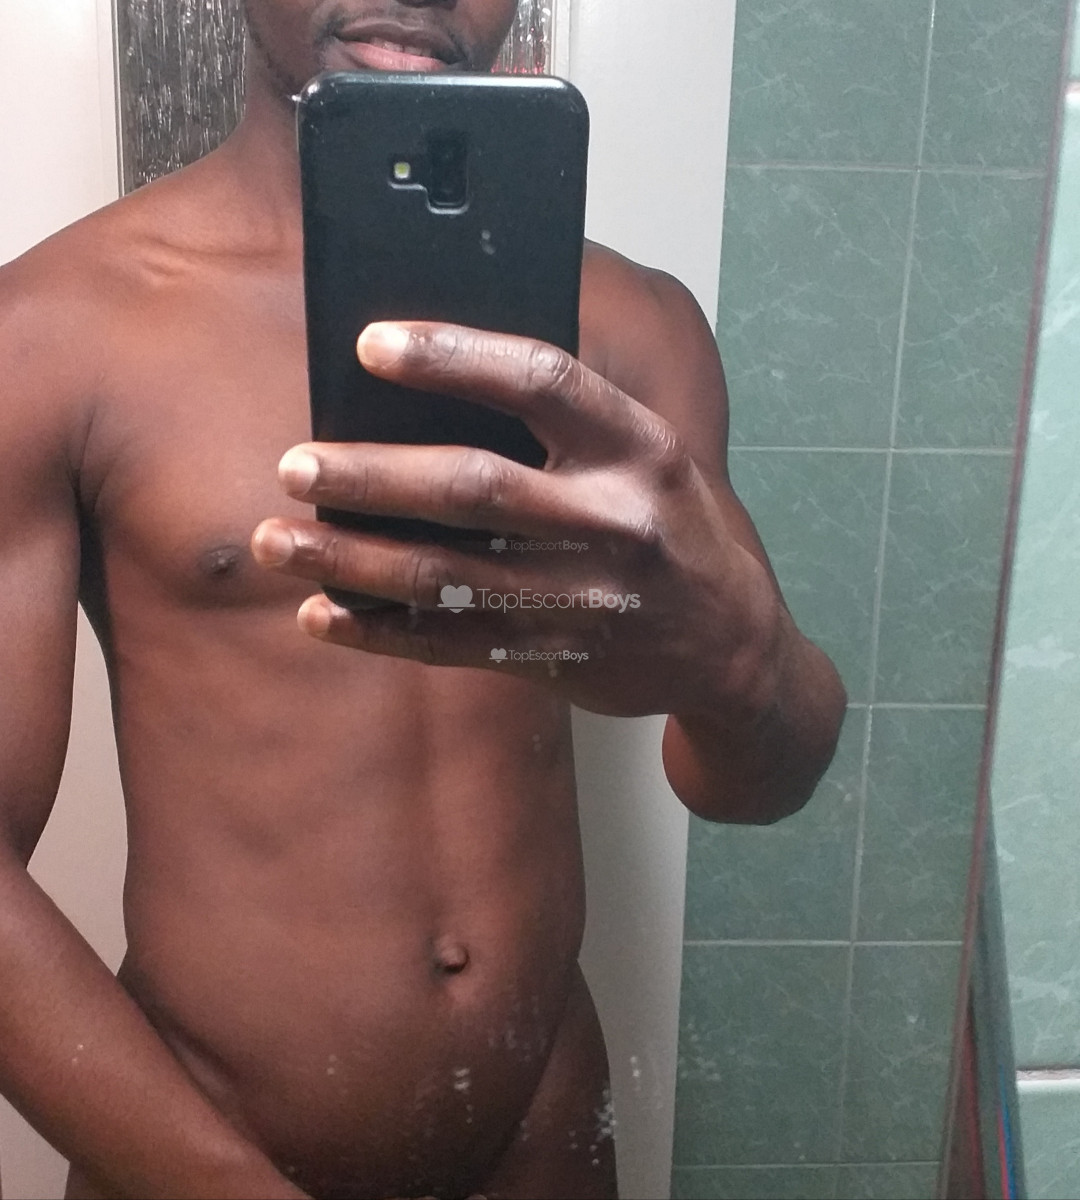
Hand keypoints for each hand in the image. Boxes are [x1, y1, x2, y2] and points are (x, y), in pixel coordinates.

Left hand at [252, 321, 777, 718]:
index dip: (453, 357)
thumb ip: (566, 425)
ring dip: (350, 559)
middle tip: (296, 464)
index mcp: (638, 447)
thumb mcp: (648, 455)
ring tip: (277, 540)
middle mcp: (613, 521)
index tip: (370, 345)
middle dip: (372, 475)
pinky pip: (452, 644)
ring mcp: (584, 599)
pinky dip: (379, 631)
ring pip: (446, 575)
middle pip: (474, 487)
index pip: (542, 380)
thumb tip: (433, 386)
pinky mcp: (555, 658)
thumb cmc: (673, 527)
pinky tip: (322, 614)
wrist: (732, 645)